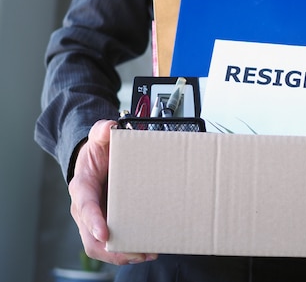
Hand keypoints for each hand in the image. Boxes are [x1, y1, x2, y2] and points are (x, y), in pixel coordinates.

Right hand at [68, 119, 157, 264]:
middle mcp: (85, 208)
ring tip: (147, 253)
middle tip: (136, 252)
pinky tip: (147, 249)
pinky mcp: (108, 223)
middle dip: (112, 249)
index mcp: (82, 187)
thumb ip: (102, 131)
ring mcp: (95, 219)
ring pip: (102, 247)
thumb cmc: (97, 151)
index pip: (84, 207)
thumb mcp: (98, 138)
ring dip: (123, 254)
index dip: (93, 222)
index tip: (104, 233)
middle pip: (91, 238)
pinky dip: (128, 250)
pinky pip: (114, 243)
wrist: (97, 158)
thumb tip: (109, 127)